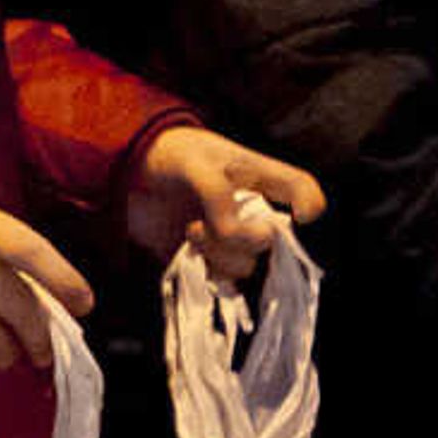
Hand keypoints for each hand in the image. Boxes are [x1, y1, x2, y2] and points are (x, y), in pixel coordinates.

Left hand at [124, 125, 326, 278]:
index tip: (294, 218)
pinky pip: (224, 283)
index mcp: (261, 178)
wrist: (127, 174)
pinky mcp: (210, 261)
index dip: (310, 207)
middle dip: (242, 240)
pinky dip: (208, 272)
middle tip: (208, 223)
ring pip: (248, 267)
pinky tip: (189, 252)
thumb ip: (217, 196)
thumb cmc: (168, 154)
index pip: (303, 191)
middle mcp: (254, 212)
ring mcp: (233, 240)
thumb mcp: (195, 163)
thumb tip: (235, 234)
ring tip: (191, 231)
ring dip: (218, 255)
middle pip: (275, 244)